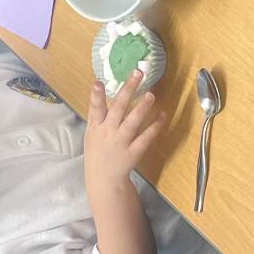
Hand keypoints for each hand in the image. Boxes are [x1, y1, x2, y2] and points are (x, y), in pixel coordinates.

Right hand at [84, 72, 161, 190]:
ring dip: (142, 107)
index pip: (95, 108)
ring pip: (132, 122)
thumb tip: (99, 92)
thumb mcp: (91, 133)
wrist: (103, 180)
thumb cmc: (97, 152)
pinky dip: (155, 126)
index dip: (96, 96)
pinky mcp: (133, 152)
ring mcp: (121, 143)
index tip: (98, 82)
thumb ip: (96, 114)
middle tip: (138, 74)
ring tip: (151, 94)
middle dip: (128, 90)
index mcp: (96, 127)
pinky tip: (163, 115)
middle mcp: (108, 133)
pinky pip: (146, 137)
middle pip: (118, 109)